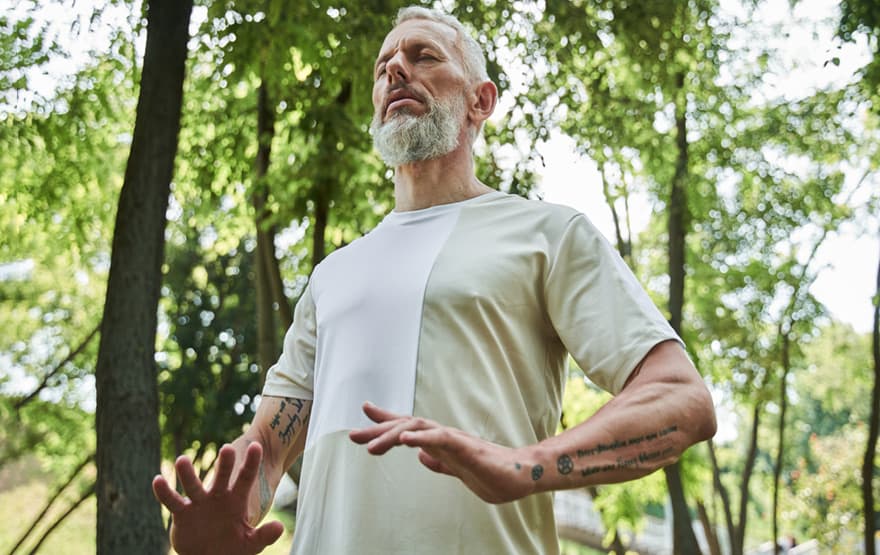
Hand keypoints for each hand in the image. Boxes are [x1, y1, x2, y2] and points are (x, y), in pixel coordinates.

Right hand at [152, 443, 283, 554]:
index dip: (252, 463)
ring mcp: (199, 503)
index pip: (246, 479)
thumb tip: (280, 527)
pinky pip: (172, 501)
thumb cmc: (232, 547)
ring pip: (193, 485)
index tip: (258, 447)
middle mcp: (217, 497)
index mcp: (236, 500)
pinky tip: (158, 480)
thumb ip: (263, 535)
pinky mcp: (182, 514)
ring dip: (187, 474)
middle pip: (222, 476)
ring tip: (182, 460)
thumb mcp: (250, 543)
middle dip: (225, 464)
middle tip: (228, 448)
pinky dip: (164, 492)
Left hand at [348, 402, 536, 503]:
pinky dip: (422, 436)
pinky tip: (405, 440)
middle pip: (406, 424)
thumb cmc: (493, 473)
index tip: (363, 414)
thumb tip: (421, 457)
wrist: (521, 476)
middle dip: (378, 429)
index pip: (408, 427)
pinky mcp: (466, 447)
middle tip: (352, 435)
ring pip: (418, 427)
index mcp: (440, 443)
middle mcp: (444, 436)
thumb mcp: (458, 471)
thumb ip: (440, 462)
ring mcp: (454, 439)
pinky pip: (441, 438)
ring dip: (392, 434)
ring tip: (371, 445)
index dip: (385, 421)